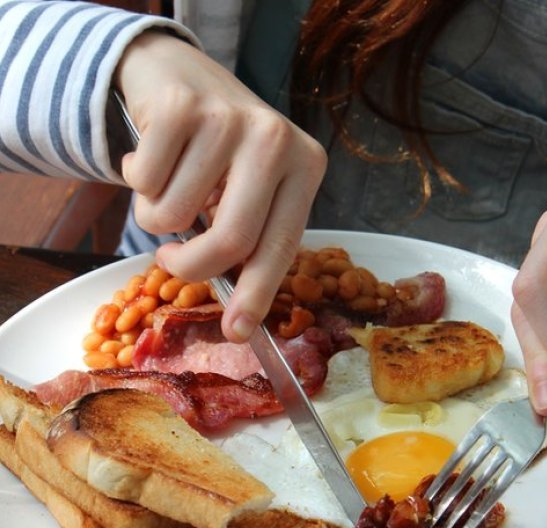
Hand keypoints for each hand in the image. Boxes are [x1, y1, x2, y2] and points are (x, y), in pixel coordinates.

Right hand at [115, 31, 326, 341]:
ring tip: (170, 180)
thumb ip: (251, 237)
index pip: (280, 246)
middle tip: (170, 259)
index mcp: (306, 165)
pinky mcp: (179, 105)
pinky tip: (153, 152)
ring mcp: (229, 118)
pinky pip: (142, 181)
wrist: (178, 72)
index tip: (238, 332)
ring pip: (173, 214)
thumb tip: (241, 319)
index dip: (257, 295)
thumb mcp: (252, 188)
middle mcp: (276, 139)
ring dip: (156, 213)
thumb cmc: (221, 149)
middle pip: (230, 241)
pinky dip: (135, 178)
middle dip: (190, 266)